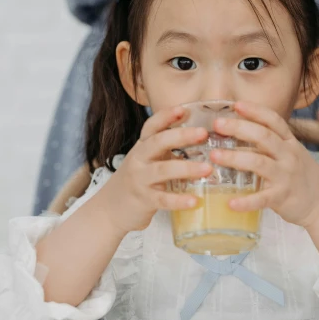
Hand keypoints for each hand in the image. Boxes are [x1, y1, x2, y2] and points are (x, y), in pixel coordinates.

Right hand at [99, 106, 213, 231]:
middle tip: (203, 133)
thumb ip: (168, 150)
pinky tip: (195, 201)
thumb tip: (203, 139)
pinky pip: (163, 199)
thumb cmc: (139, 181)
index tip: (183, 109)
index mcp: (143, 147)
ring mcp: (140, 180)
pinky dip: (179, 200)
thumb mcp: (149, 160)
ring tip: (208, 168)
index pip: (151, 127)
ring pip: (162, 170)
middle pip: (158, 143)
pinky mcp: (144, 200)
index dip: (165, 116)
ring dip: (186, 168)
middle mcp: (139, 160)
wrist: (110, 210)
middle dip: (181, 136)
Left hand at [210, 102, 318, 226]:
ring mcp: (285, 176)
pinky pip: (262, 198)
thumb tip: (237, 133)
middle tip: (218, 125)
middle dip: (239, 128)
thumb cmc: (300, 177)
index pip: (273, 120)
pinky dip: (246, 201)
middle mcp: (288, 156)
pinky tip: (230, 203)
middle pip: (263, 136)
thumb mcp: (291, 154)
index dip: (255, 111)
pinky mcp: (282, 197)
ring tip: (214, 156)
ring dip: (235, 158)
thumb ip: (270, 144)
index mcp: (290, 143)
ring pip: (259, 163)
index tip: (236, 105)